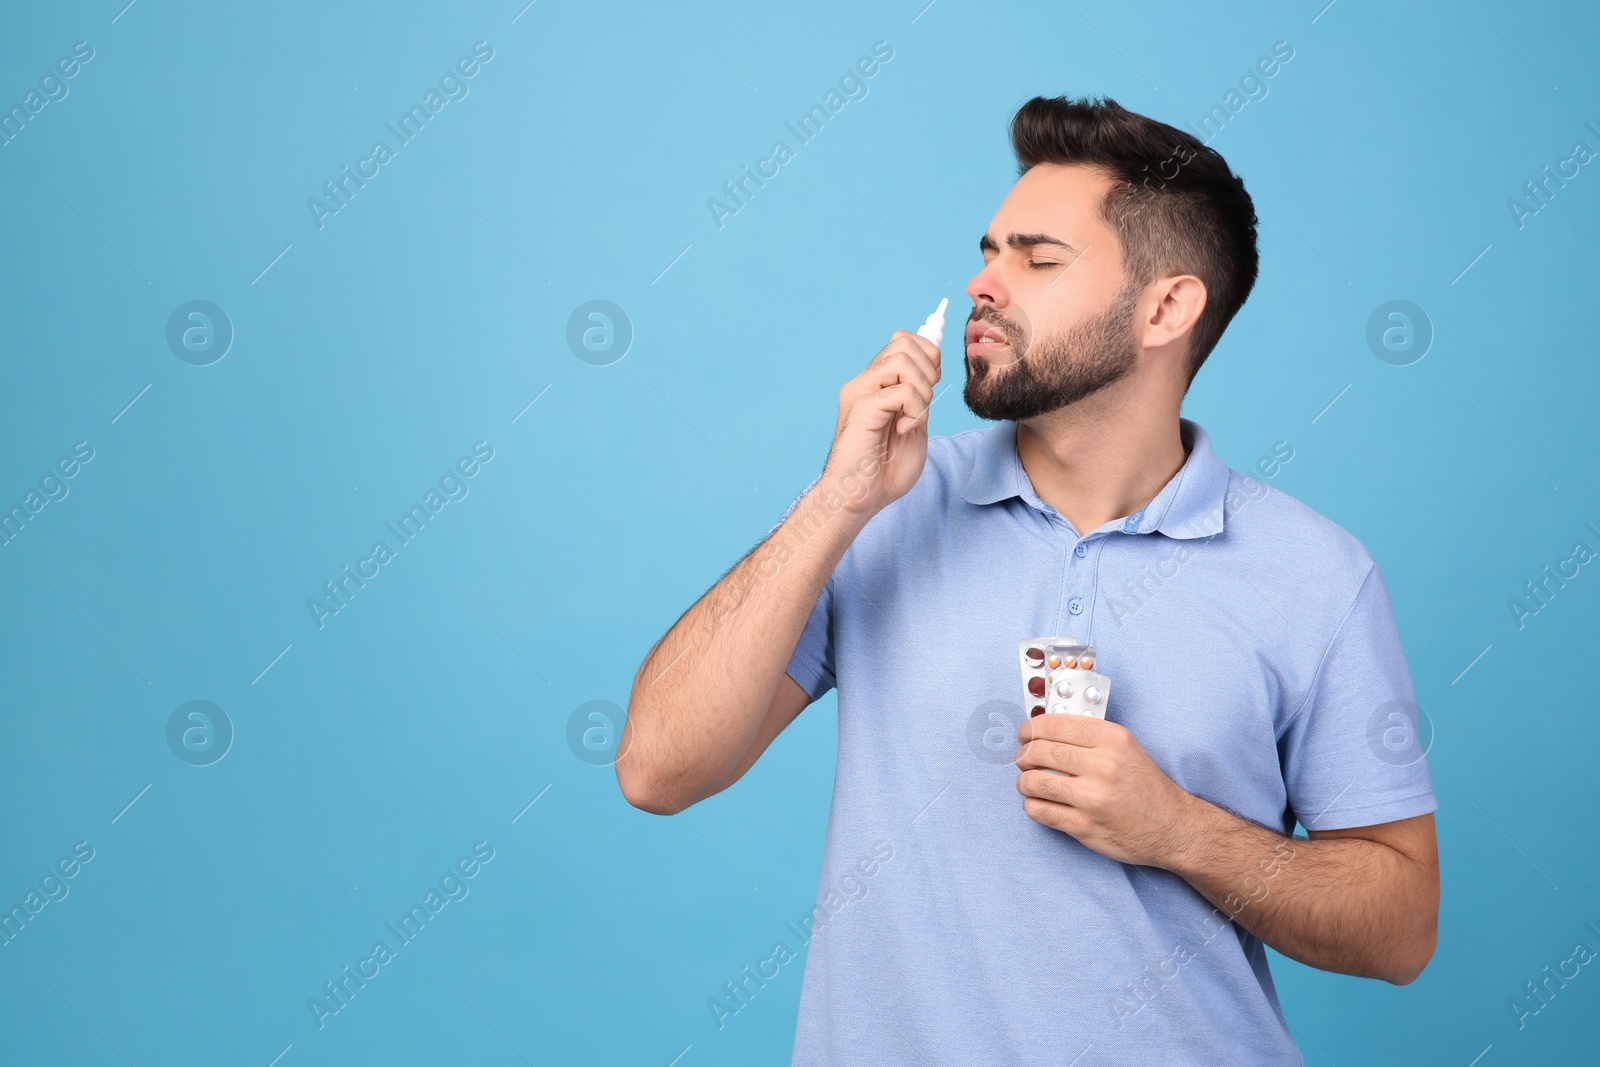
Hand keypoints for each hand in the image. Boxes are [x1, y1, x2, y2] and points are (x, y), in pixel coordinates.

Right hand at [822, 329, 940, 516]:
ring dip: (922, 389)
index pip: (902, 340)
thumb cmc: (884, 470)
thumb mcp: (914, 425)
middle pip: (904, 341)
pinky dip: (914, 409)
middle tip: (924, 402)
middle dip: (929, 369)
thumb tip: (933, 369)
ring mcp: (860, 393)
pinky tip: (904, 429)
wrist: (859, 499)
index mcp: (875, 384)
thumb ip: (919, 398)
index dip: (928, 354)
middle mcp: (864, 382)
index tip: (932, 385)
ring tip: (914, 416)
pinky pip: (901, 390)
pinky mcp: (861, 409)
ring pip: (902, 358)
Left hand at [1014, 713, 1195, 867]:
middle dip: (1023, 755)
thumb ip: (1090, 736)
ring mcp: (1092, 798)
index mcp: (1112, 739)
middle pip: (1038, 751)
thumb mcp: (1126, 747)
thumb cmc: (1145, 786)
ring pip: (1033, 782)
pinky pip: (1039, 811)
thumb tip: (1044, 727)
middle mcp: (1103, 765)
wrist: (1173, 827)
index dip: (1030, 729)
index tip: (1024, 734)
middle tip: (1023, 759)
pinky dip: (1032, 805)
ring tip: (1029, 783)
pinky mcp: (1084, 826)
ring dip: (1024, 782)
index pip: (1052, 724)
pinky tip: (1040, 802)